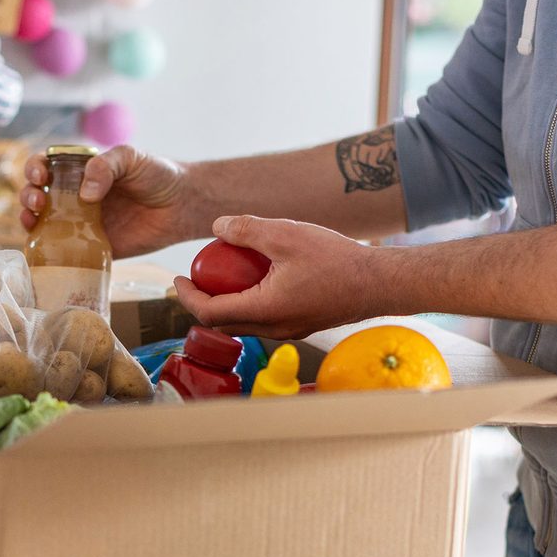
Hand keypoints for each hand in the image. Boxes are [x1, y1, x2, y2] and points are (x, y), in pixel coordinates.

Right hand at [19, 145, 194, 257]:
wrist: (180, 206)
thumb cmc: (156, 175)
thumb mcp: (130, 157)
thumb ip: (106, 166)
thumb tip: (85, 193)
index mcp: (79, 170)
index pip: (46, 166)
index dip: (34, 169)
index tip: (40, 175)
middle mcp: (74, 196)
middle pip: (37, 195)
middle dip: (27, 196)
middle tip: (38, 201)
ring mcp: (81, 223)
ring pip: (43, 223)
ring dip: (29, 221)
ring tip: (33, 220)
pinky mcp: (93, 247)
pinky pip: (66, 251)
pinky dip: (50, 251)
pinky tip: (46, 248)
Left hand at [174, 215, 383, 338]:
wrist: (379, 283)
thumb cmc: (337, 259)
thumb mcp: (287, 234)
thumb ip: (248, 230)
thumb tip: (217, 226)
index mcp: (264, 310)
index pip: (209, 312)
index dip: (187, 296)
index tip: (177, 278)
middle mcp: (273, 328)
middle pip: (223, 323)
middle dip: (202, 304)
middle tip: (194, 279)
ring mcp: (289, 330)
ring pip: (244, 324)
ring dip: (227, 304)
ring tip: (222, 277)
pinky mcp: (302, 325)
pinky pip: (264, 319)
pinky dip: (249, 303)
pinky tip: (257, 278)